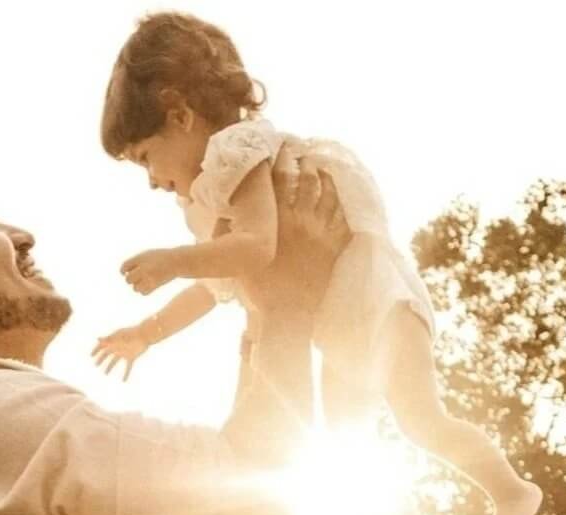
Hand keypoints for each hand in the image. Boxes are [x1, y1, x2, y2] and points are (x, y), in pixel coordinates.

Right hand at [92, 324, 153, 380]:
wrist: (144, 335)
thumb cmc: (131, 333)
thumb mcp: (118, 335)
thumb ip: (108, 338)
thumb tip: (98, 339)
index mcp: (113, 341)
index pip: (102, 346)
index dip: (96, 350)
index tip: (91, 356)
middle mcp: (118, 347)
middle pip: (107, 354)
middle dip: (101, 359)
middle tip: (96, 365)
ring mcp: (124, 353)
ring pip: (115, 361)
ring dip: (110, 367)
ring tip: (105, 373)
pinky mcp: (131, 357)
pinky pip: (128, 367)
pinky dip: (126, 374)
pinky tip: (123, 381)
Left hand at [121, 248, 177, 295]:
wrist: (175, 262)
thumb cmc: (160, 257)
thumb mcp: (146, 255)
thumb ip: (135, 262)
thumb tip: (125, 273)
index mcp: (140, 258)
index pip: (124, 267)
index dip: (123, 271)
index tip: (125, 273)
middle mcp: (143, 268)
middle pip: (128, 280)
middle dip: (130, 280)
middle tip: (136, 278)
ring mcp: (149, 277)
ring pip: (135, 288)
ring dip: (137, 287)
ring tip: (143, 282)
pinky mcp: (155, 285)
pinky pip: (143, 293)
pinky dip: (144, 291)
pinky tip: (148, 286)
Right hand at [242, 144, 349, 316]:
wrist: (289, 316)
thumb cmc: (261, 292)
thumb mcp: (238, 259)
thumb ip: (229, 235)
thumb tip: (223, 217)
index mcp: (276, 220)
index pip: (279, 177)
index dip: (280, 158)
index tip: (279, 147)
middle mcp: (301, 220)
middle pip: (306, 178)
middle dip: (304, 162)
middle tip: (302, 154)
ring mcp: (321, 232)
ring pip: (328, 193)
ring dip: (324, 176)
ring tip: (320, 168)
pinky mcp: (335, 247)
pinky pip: (343, 216)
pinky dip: (340, 202)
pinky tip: (336, 195)